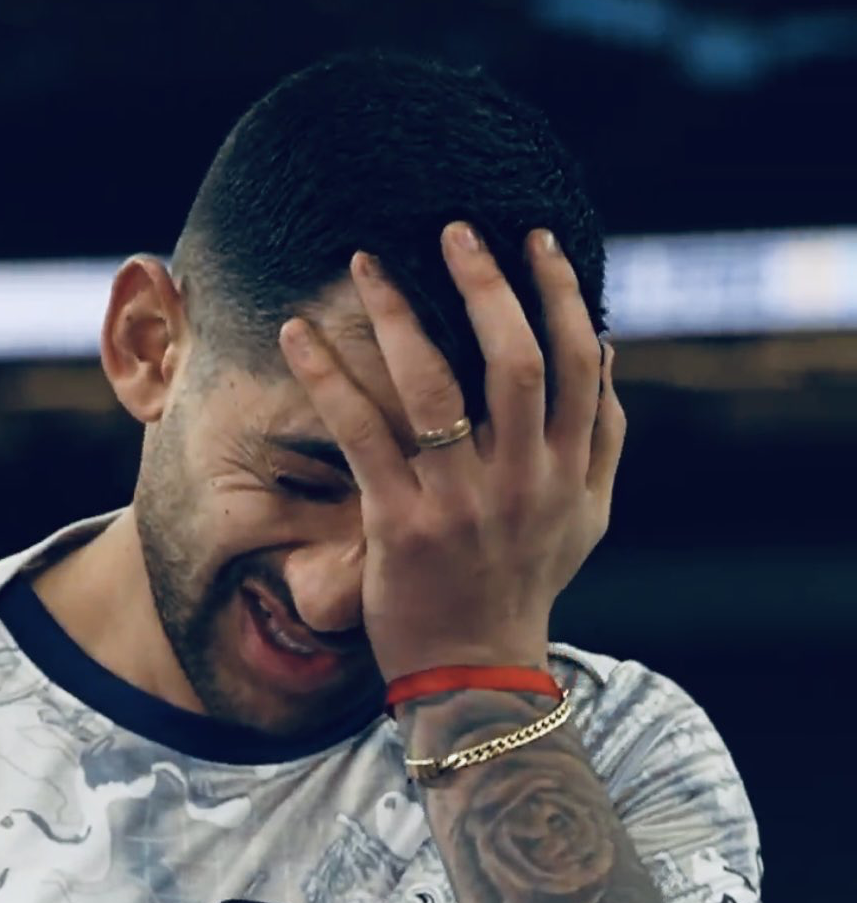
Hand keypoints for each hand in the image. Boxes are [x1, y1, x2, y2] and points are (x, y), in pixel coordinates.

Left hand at [278, 222, 625, 681]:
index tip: (537, 240)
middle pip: (517, 361)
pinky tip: (296, 335)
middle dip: (489, 285)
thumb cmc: (525, 580)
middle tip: (456, 229)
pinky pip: (362, 433)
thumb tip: (607, 346)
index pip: (578, 362)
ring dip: (401, 315)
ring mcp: (462, 503)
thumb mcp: (587, 515)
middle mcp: (524, 481)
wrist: (478, 672)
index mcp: (571, 471)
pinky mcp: (400, 523)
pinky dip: (329, 377)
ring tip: (368, 262)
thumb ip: (602, 436)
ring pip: (436, 388)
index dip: (560, 294)